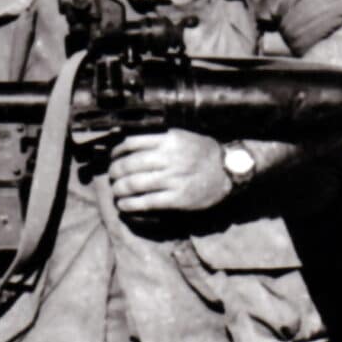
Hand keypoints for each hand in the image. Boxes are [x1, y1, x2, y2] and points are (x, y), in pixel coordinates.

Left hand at [108, 129, 231, 212]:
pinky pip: (146, 202)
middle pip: (129, 164)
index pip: (131, 142)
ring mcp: (174, 179)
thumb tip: (128, 142)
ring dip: (118, 190)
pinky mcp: (178, 199)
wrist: (228, 171)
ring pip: (134, 184)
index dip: (116, 151)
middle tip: (112, 176)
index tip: (113, 157)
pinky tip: (124, 205)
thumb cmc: (203, 152)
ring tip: (116, 191)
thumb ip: (158, 137)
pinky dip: (130, 205)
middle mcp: (169, 158)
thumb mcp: (182, 136)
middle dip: (115, 172)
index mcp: (169, 139)